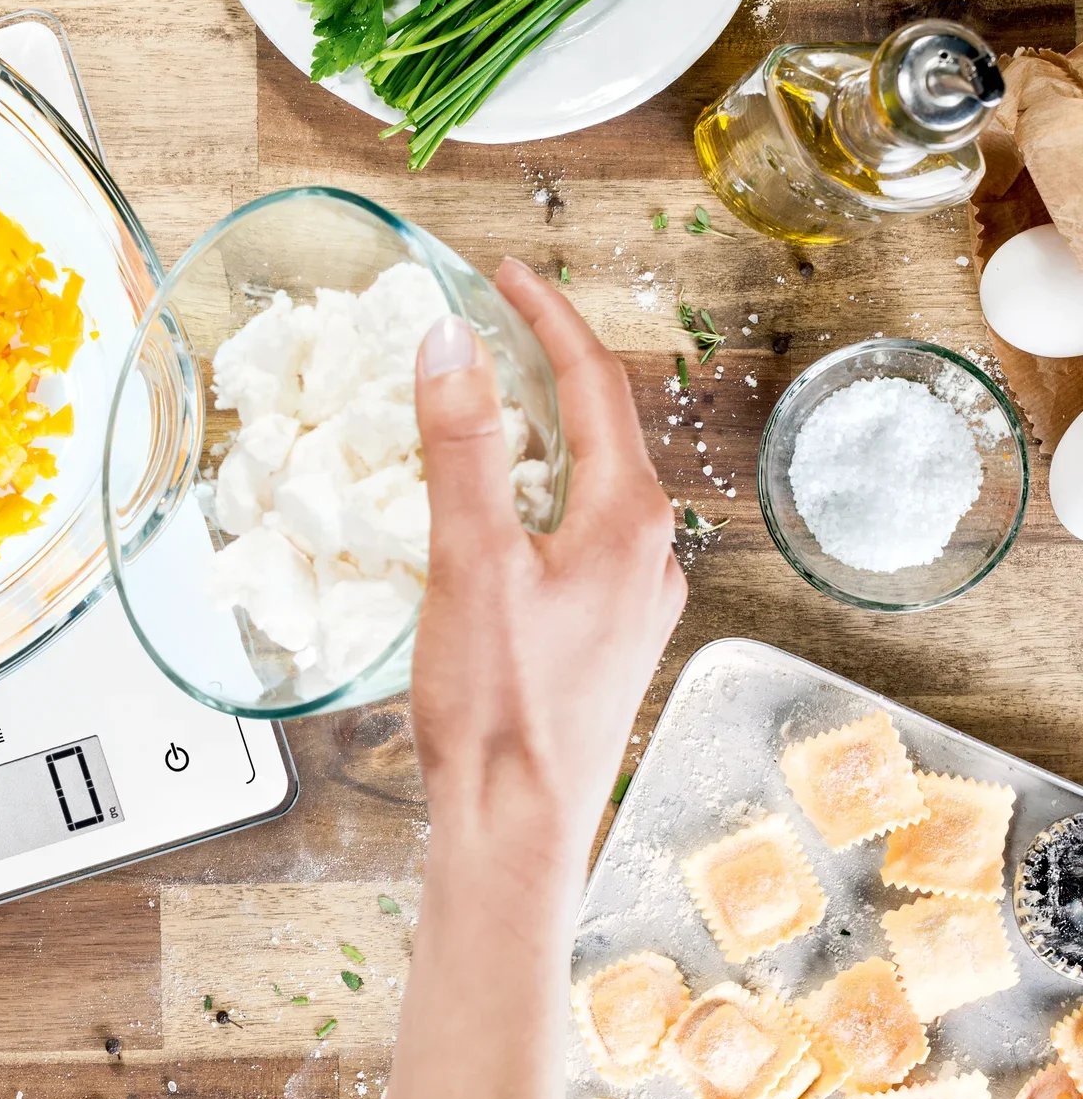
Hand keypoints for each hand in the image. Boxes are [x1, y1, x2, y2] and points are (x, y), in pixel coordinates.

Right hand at [409, 257, 684, 881]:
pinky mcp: (606, 634)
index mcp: (627, 520)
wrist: (518, 825)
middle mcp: (648, 552)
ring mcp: (633, 597)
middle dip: (543, 368)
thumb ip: (461, 445)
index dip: (544, 317)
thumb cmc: (500, 709)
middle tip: (486, 327)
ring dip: (538, 434)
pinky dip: (537, 495)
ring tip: (478, 408)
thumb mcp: (469, 561)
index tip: (501, 272)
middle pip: (599, 426)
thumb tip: (450, 341)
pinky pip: (579, 534)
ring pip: (588, 482)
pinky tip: (492, 514)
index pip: (593, 382)